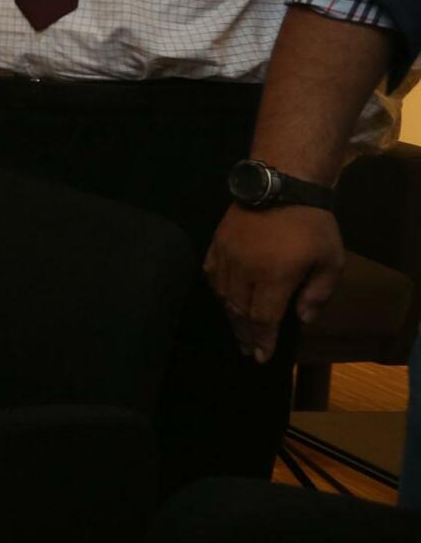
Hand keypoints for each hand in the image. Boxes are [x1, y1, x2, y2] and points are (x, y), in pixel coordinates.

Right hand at [205, 202, 344, 363]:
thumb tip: (301, 318)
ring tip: (238, 328)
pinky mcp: (217, 242)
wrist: (282, 185)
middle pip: (239, 310)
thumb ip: (318, 293)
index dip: (262, 340)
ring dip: (231, 314)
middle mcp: (245, 270)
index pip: (263, 318)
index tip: (260, 357)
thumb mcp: (331, 261)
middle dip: (244, 333)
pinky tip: (224, 297)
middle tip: (247, 349)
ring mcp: (227, 255)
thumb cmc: (312, 225)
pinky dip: (217, 290)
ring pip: (223, 294)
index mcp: (274, 277)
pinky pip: (211, 273)